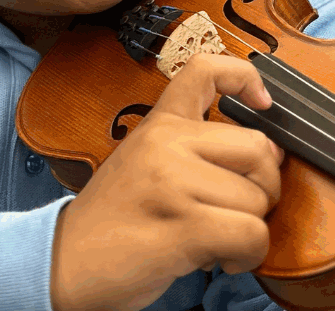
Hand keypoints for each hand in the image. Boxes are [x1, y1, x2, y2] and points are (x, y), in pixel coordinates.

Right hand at [49, 54, 283, 310]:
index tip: (263, 102)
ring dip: (250, 229)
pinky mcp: (182, 227)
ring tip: (218, 239)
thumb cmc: (115, 218)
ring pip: (257, 198)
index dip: (245, 76)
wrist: (63, 264)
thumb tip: (270, 154)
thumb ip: (198, 150)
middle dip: (264, 187)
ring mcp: (172, 182)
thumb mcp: (147, 163)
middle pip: (257, 149)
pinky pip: (251, 233)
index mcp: (159, 124)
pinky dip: (249, 254)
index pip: (205, 70)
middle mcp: (166, 143)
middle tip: (240, 209)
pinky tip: (225, 259)